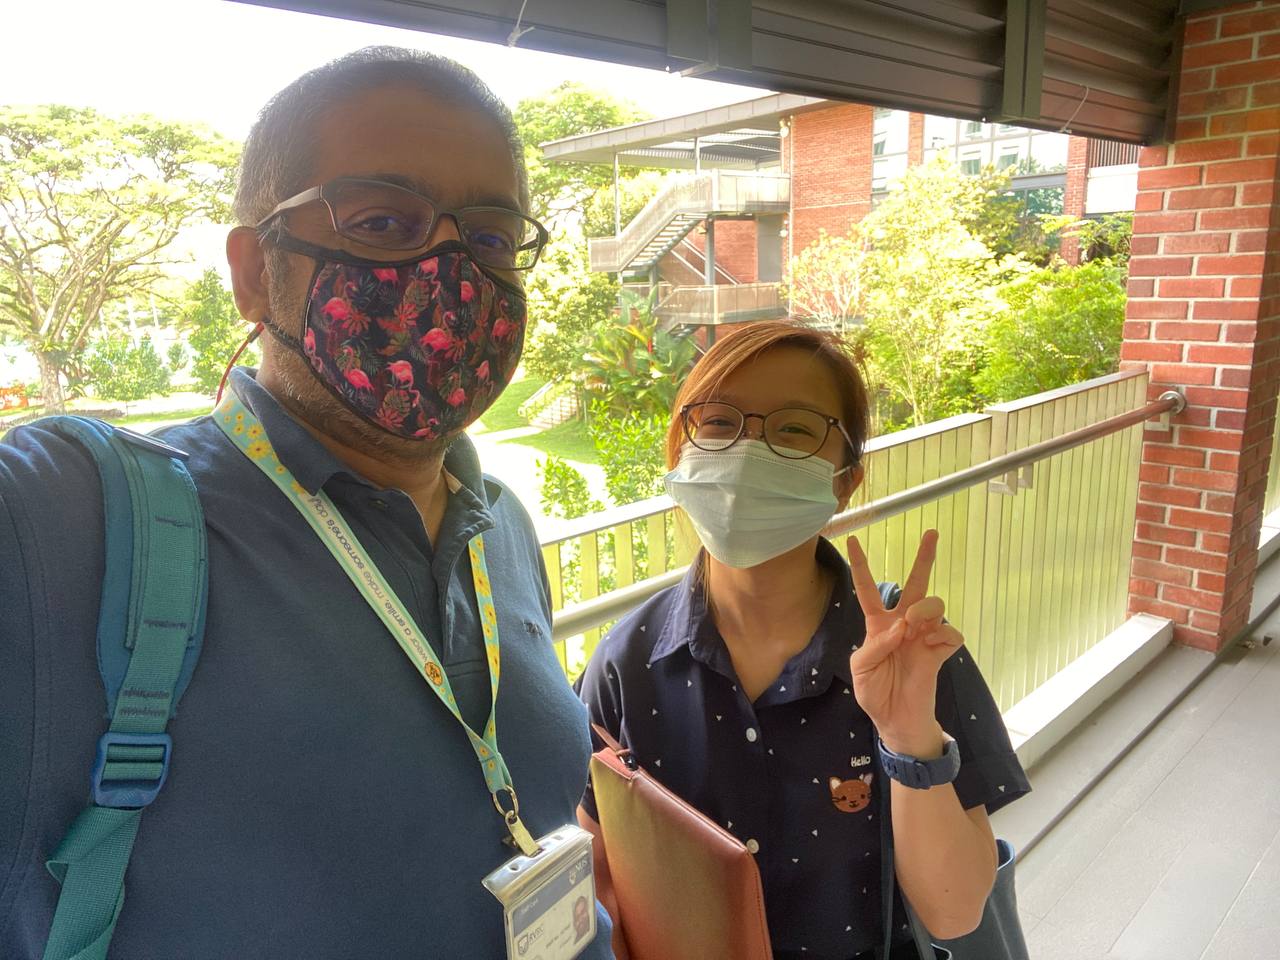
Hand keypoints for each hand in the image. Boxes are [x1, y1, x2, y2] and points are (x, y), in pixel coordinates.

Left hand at [846, 530, 963, 757]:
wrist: (896, 721)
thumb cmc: (875, 693)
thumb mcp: (861, 670)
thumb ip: (875, 645)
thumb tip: (900, 626)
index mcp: (878, 625)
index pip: (868, 589)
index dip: (861, 565)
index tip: (853, 539)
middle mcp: (902, 624)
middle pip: (914, 584)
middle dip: (924, 558)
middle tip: (932, 533)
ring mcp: (923, 636)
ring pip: (933, 603)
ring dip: (923, 609)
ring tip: (914, 627)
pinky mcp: (940, 651)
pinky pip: (950, 632)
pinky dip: (942, 635)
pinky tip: (932, 646)